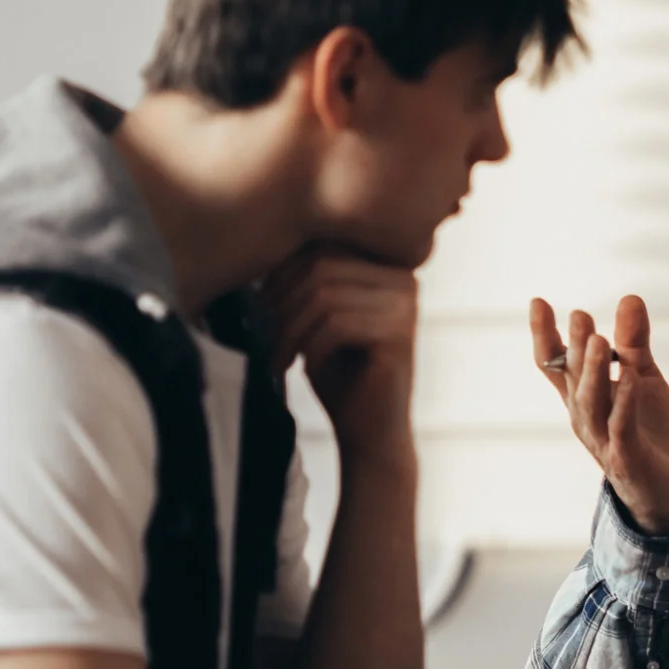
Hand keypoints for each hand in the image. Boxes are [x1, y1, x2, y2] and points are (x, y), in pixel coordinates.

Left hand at [266, 246, 419, 466]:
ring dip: (289, 328)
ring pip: (325, 294)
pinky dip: (309, 346)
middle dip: (282, 302)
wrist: (370, 433)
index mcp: (384, 264)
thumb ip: (306, 278)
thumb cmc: (339, 374)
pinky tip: (304, 366)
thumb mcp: (317, 317)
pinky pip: (337, 324)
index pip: (322, 243)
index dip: (282, 272)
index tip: (262, 309)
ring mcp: (406, 304)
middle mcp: (403, 277)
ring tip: (279, 356)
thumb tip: (264, 235)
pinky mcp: (401, 334)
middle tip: (265, 337)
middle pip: (321, 264)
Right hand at [530, 296, 668, 534]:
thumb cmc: (646, 430)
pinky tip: (633, 378)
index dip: (544, 335)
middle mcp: (584, 416)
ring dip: (594, 372)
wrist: (665, 489)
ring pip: (592, 403)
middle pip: (574, 379)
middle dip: (576, 346)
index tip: (537, 301)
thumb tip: (630, 297)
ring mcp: (603, 438)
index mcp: (582, 396)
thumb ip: (634, 342)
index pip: (556, 364)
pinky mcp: (627, 457)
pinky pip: (622, 427)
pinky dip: (625, 402)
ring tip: (600, 340)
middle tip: (579, 313)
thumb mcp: (642, 378)